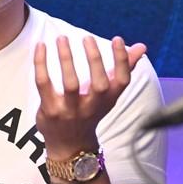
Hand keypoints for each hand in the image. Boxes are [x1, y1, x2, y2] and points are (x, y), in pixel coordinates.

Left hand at [33, 35, 146, 158]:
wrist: (70, 146)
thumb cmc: (90, 112)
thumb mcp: (108, 95)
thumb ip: (123, 69)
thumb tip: (141, 46)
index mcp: (109, 100)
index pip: (122, 81)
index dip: (122, 60)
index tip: (117, 39)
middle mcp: (92, 107)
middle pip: (99, 84)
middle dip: (95, 59)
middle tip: (87, 37)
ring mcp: (70, 111)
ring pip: (71, 84)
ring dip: (66, 59)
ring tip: (62, 38)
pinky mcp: (50, 110)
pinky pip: (44, 84)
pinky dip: (41, 64)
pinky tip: (41, 46)